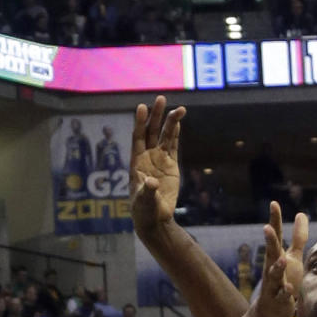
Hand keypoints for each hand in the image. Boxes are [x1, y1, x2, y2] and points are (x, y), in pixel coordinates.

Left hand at [130, 95, 185, 239]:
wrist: (154, 218)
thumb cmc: (144, 210)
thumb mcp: (144, 202)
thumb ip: (147, 191)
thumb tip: (151, 183)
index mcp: (137, 161)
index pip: (138, 137)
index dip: (140, 122)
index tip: (142, 107)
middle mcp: (147, 157)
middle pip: (151, 131)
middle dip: (156, 115)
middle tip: (161, 98)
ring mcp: (159, 160)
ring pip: (164, 136)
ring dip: (170, 122)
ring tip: (179, 109)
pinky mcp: (170, 166)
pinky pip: (173, 146)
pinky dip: (175, 134)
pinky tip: (178, 122)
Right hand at [255, 202, 307, 316]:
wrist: (271, 311)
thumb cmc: (283, 280)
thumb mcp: (293, 257)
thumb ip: (298, 238)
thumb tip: (301, 213)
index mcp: (276, 256)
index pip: (276, 236)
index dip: (275, 221)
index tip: (274, 204)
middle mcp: (272, 268)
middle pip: (271, 252)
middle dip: (270, 241)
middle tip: (267, 227)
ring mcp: (274, 285)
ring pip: (274, 275)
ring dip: (277, 267)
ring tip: (282, 259)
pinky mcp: (278, 301)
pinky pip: (281, 297)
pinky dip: (285, 293)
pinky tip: (289, 290)